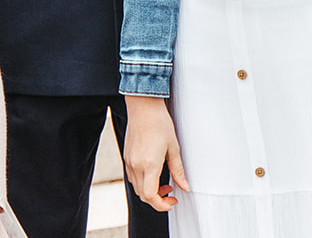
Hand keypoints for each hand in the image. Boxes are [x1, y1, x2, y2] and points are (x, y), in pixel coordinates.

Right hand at [123, 95, 188, 210]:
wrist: (143, 107)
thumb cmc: (159, 123)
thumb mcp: (174, 148)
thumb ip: (178, 171)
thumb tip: (185, 186)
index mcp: (149, 165)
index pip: (151, 196)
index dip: (161, 205)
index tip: (172, 202)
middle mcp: (136, 165)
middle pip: (143, 195)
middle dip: (157, 200)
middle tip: (171, 194)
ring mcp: (129, 161)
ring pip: (137, 187)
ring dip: (149, 191)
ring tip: (164, 184)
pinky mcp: (126, 156)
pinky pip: (132, 177)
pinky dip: (143, 182)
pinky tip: (153, 174)